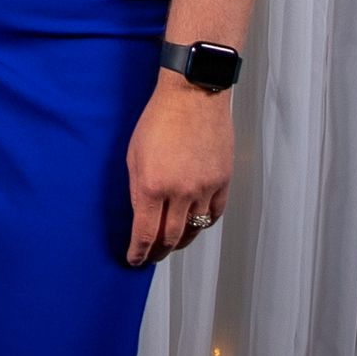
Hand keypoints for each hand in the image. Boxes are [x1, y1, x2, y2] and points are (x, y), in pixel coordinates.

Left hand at [125, 74, 232, 265]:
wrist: (193, 96)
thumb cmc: (159, 119)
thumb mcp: (134, 155)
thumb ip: (138, 189)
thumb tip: (141, 216)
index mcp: (153, 186)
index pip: (146, 233)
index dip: (139, 252)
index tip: (135, 260)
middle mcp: (181, 192)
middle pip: (170, 238)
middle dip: (158, 252)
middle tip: (152, 257)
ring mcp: (204, 188)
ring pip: (193, 229)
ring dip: (180, 241)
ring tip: (171, 244)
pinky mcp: (223, 181)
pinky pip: (214, 214)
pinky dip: (202, 224)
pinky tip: (193, 224)